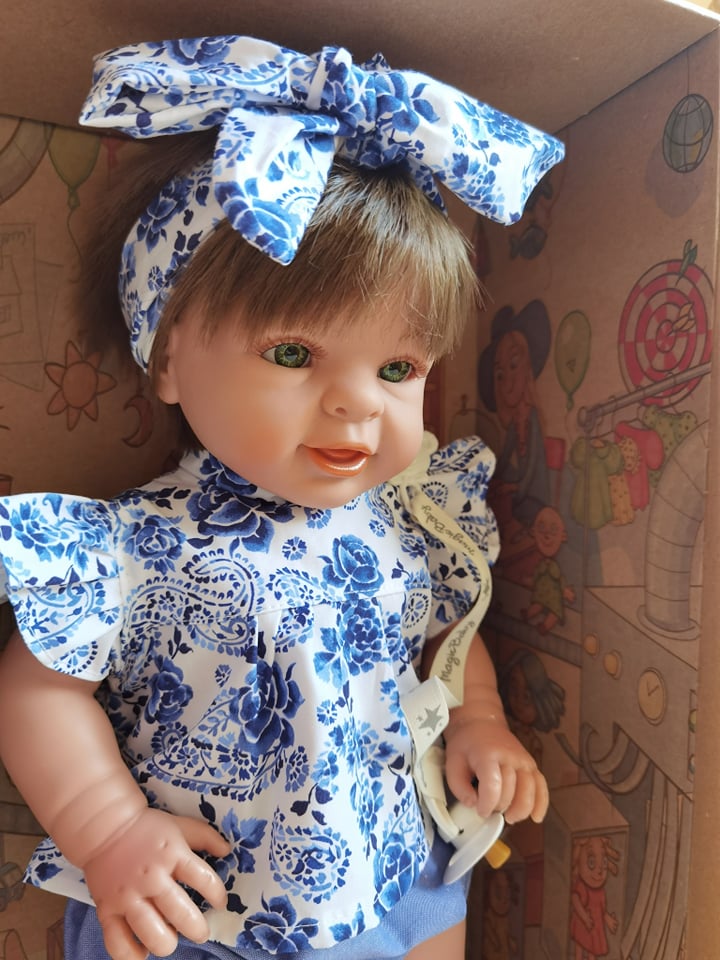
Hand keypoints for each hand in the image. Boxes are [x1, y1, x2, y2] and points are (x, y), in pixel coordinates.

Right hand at [82, 808, 230, 959]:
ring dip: (167, 942)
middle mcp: (152, 877)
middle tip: (201, 931)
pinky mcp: (107, 910)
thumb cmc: (147, 828)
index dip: (218, 895)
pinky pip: (117, 942)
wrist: (104, 827)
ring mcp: (128, 896)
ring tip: (172, 938)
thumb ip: (205, 837)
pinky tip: (143, 952)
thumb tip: (227, 851)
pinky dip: (131, 955)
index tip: (220, 903)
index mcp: (173, 854)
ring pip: (151, 932)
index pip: (204, 880)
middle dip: (197, 928)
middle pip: (180, 913)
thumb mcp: (180, 826)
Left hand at [443, 714, 547, 823]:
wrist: (481, 721)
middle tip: (489, 809)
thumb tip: (474, 805)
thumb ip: (459, 787)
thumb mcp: (452, 762)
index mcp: (487, 754)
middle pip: (512, 791)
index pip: (493, 785)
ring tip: (509, 817)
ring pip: (530, 791)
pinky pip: (541, 785)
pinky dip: (541, 803)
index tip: (481, 812)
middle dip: (499, 807)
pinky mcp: (531, 765)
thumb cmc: (466, 743)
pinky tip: (536, 817)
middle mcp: (510, 756)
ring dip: (521, 810)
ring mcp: (523, 760)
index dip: (488, 804)